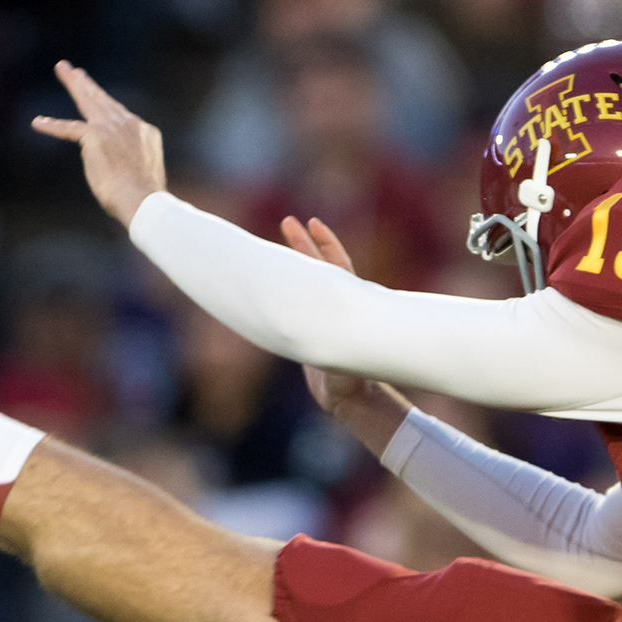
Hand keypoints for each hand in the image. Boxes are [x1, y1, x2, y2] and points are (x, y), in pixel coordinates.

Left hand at [32, 61, 166, 226]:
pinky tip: (37, 122)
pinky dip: (52, 126)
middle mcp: (130, 124)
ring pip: (88, 101)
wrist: (143, 200)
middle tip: (76, 72)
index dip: (107, 107)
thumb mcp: (144, 172)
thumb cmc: (144, 198)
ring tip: (63, 69)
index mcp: (144, 132)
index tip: (98, 97)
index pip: (121, 116)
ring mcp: (112, 127)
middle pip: (104, 100)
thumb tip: (124, 170)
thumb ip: (132, 161)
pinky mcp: (95, 136)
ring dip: (75, 84)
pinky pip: (69, 128)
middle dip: (88, 85)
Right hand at [277, 215, 412, 451]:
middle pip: (319, 266)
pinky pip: (295, 300)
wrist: (349, 398)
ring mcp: (321, 313)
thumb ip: (338, 349)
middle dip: (304, 244)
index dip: (327, 245)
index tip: (314, 224)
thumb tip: (330, 336)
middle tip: (288, 222)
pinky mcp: (309, 327)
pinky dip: (284, 286)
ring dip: (293, 261)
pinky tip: (269, 277)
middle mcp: (334, 304)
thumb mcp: (347, 362)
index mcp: (347, 304)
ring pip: (306, 280)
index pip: (338, 266)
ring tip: (276, 241)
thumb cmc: (353, 380)